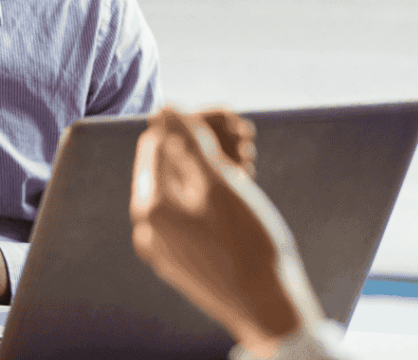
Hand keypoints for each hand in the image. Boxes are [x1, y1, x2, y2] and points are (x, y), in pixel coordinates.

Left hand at [129, 107, 301, 355]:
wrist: (269, 308)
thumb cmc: (248, 246)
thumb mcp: (220, 183)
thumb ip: (189, 142)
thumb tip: (164, 108)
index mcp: (150, 207)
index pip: (158, 141)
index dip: (193, 121)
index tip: (230, 118)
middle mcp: (148, 228)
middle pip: (169, 163)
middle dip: (206, 143)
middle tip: (246, 137)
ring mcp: (164, 246)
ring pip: (183, 187)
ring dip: (213, 165)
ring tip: (250, 161)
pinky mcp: (183, 257)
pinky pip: (190, 212)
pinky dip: (213, 193)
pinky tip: (242, 187)